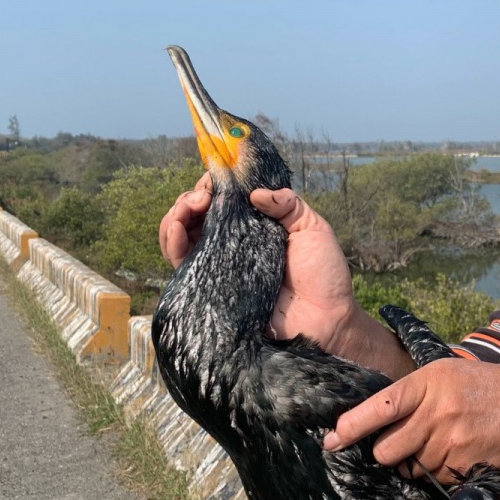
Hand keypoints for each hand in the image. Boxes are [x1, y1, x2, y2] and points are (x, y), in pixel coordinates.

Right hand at [158, 177, 412, 371]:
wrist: (326, 320)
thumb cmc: (324, 275)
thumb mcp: (312, 228)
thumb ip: (289, 204)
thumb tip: (255, 193)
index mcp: (255, 228)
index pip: (222, 201)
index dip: (212, 187)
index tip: (215, 179)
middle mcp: (233, 246)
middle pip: (195, 217)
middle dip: (189, 199)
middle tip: (201, 197)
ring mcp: (220, 268)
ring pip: (181, 238)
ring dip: (174, 217)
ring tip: (186, 209)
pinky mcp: (211, 290)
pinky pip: (182, 267)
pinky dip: (172, 245)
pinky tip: (177, 232)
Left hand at [323, 358, 499, 482]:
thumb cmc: (489, 387)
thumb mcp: (450, 372)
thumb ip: (416, 391)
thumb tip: (378, 416)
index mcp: (429, 382)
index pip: (380, 407)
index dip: (351, 426)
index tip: (331, 439)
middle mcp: (436, 412)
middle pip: (386, 449)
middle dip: (387, 452)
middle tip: (401, 444)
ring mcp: (449, 443)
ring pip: (409, 467)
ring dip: (416, 462)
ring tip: (443, 443)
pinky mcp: (461, 467)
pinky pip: (433, 478)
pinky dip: (439, 472)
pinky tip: (458, 454)